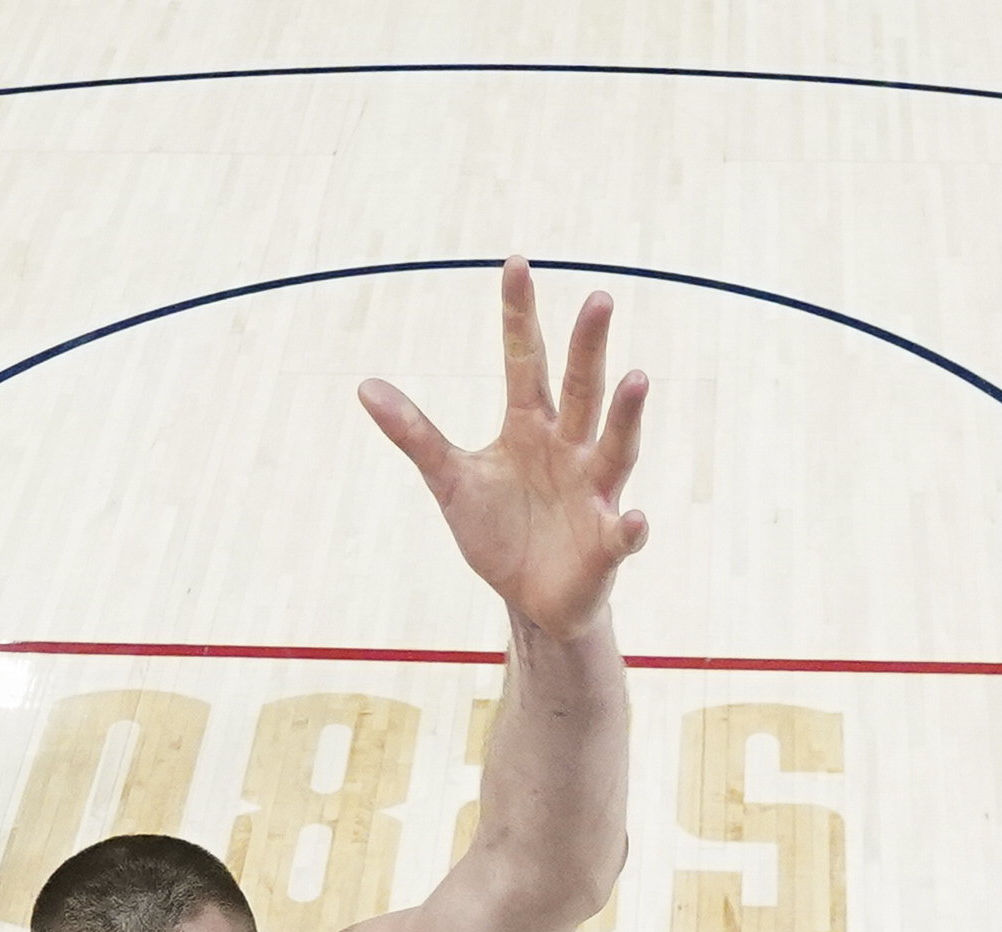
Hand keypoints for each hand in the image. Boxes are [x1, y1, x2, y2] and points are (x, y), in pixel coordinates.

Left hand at [359, 258, 649, 640]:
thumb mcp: (450, 479)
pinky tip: (632, 520)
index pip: (526, 360)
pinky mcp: (607, 542)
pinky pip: (622, 533)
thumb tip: (365, 385)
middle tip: (598, 298)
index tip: (514, 263)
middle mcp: (570, 447)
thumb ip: (415, 433)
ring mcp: (593, 491)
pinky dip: (630, 528)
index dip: (519, 315)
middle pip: (581, 387)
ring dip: (626, 414)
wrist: (531, 598)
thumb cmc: (499, 531)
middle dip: (589, 346)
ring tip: (637, 378)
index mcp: (531, 426)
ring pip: (615, 445)